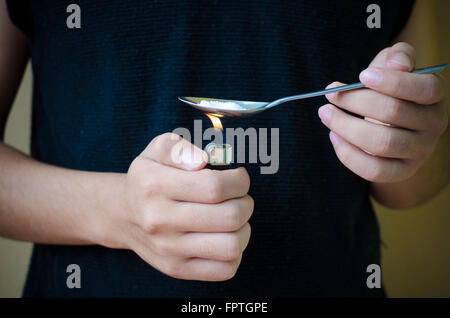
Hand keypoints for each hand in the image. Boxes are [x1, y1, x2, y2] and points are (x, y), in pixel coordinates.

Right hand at [104, 133, 252, 280]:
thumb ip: (179, 148)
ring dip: (243, 228)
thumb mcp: (157, 150)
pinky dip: (235, 253)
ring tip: (233, 217)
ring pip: (231, 246)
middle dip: (245, 203)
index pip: (214, 187)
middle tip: (238, 197)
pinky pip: (225, 269)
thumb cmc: (150, 178)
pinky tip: (225, 237)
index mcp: (154, 185)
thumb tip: (202, 160)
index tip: (237, 177)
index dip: (239, 181)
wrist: (123, 215)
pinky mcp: (177, 269)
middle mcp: (159, 220)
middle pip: (229, 217)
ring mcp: (168, 249)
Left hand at [318, 42, 447, 182]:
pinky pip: (374, 169)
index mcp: (434, 96)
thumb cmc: (387, 89)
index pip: (424, 89)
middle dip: (355, 102)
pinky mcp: (401, 171)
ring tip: (325, 113)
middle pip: (394, 113)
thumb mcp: (392, 66)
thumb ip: (397, 56)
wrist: (387, 122)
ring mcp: (419, 151)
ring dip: (346, 127)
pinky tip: (333, 136)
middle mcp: (434, 124)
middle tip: (331, 94)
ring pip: (381, 143)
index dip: (392, 82)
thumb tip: (398, 63)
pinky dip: (348, 154)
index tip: (361, 75)